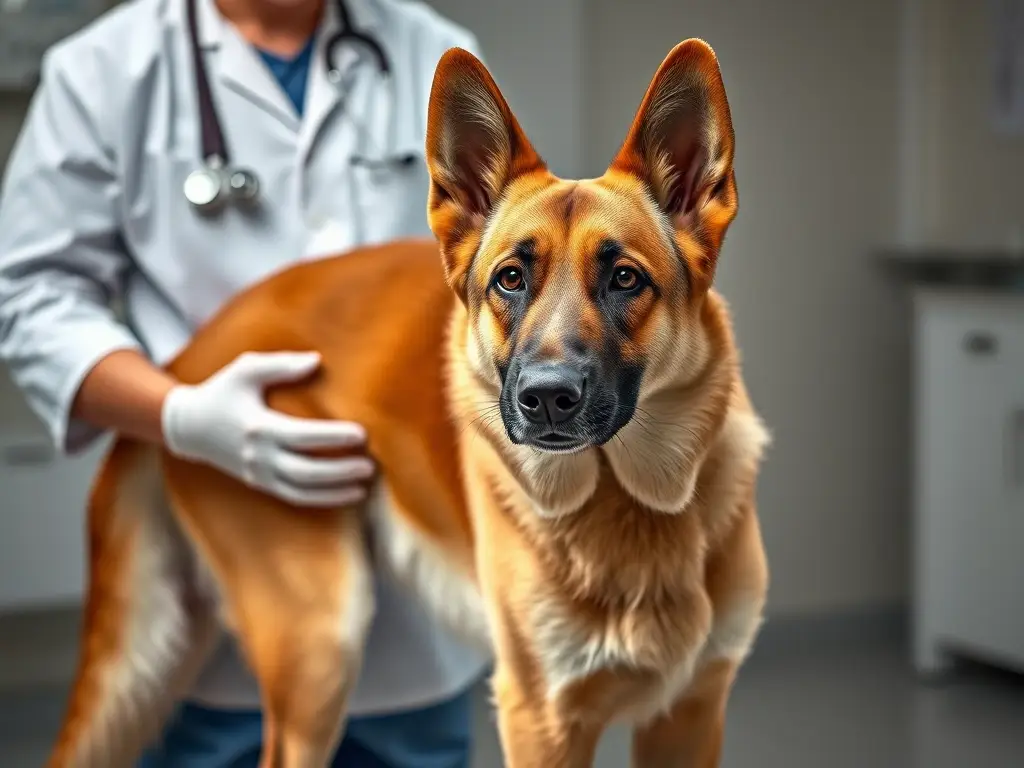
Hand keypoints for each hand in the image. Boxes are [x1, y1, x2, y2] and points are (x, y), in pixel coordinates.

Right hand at [161, 351, 372, 506]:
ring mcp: (258, 473)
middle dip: (339, 471)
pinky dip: (321, 499)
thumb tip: (316, 361)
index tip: (361, 434)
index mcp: (258, 427)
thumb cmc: (223, 390)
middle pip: (305, 471)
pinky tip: (346, 494)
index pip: (302, 437)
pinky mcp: (260, 483)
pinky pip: (294, 496)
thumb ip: (281, 365)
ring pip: (301, 490)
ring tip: (364, 486)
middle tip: (370, 466)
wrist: (189, 426)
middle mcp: (258, 456)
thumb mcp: (246, 369)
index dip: (333, 437)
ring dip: (334, 491)